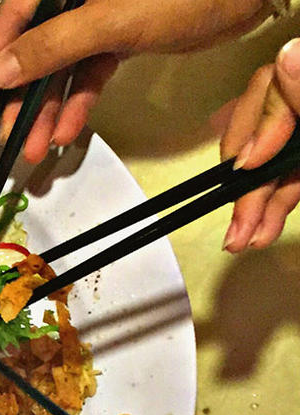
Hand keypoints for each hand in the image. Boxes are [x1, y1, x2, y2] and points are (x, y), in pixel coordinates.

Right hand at [0, 0, 273, 163]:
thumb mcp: (107, 21)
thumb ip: (49, 46)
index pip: (13, 16)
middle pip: (34, 48)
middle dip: (22, 97)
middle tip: (9, 134)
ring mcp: (97, 16)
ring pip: (61, 67)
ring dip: (49, 109)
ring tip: (36, 147)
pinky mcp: (119, 36)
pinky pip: (89, 73)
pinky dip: (79, 102)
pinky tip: (68, 131)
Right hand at [220, 38, 299, 252]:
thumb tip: (289, 57)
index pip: (272, 88)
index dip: (259, 126)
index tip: (250, 162)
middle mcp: (298, 106)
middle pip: (260, 130)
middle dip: (246, 180)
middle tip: (237, 219)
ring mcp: (299, 136)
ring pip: (270, 163)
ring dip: (254, 205)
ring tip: (242, 240)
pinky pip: (286, 178)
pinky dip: (271, 206)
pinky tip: (258, 231)